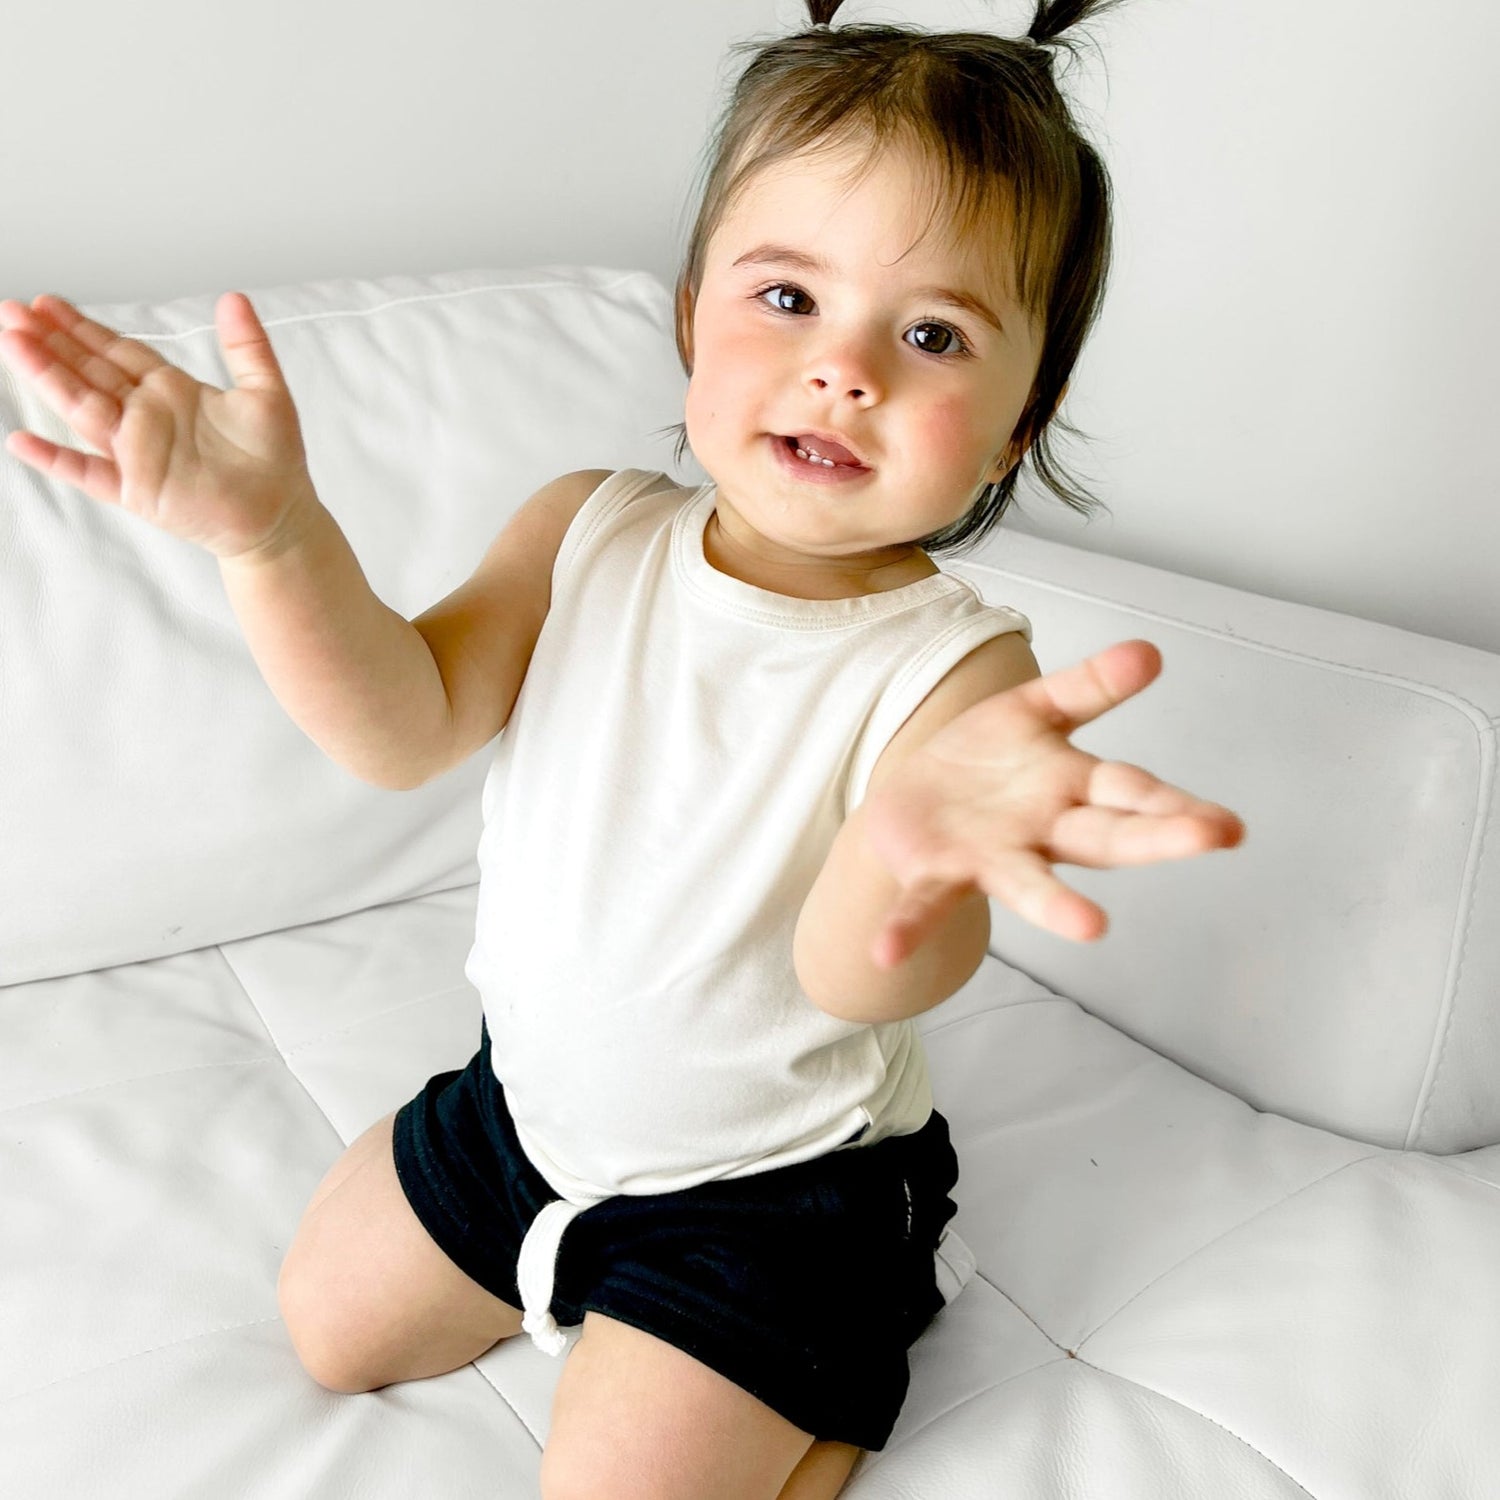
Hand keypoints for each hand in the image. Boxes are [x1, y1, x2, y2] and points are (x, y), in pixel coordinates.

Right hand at [0, 291, 315, 558]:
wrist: (281, 517)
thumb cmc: (275, 461)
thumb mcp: (267, 394)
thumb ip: (247, 347)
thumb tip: (234, 298)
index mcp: (171, 390)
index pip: (117, 351)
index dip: (83, 328)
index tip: (47, 303)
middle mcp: (146, 417)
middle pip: (89, 372)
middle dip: (51, 342)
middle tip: (11, 312)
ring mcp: (137, 453)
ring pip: (82, 409)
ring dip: (47, 378)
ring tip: (12, 345)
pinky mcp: (137, 490)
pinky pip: (88, 473)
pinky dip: (57, 459)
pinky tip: (22, 442)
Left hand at [863, 639, 1244, 964]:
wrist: (913, 800)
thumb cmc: (987, 761)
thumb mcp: (1034, 711)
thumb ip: (1089, 687)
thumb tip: (1150, 652)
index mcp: (1070, 786)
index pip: (1132, 793)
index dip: (1177, 806)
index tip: (1228, 827)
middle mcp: (1042, 831)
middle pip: (1103, 836)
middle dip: (1154, 839)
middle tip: (1207, 839)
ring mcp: (990, 857)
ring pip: (1027, 881)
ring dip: (1054, 906)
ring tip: (1088, 928)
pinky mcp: (935, 874)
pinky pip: (923, 903)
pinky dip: (907, 929)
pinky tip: (886, 952)